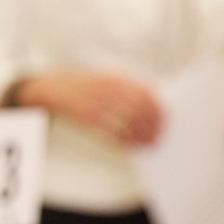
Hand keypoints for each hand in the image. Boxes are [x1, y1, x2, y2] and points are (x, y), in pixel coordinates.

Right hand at [16, 70, 163, 147]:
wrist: (58, 88)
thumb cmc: (86, 86)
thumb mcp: (109, 78)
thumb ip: (128, 87)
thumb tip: (152, 100)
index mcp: (117, 79)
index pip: (146, 95)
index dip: (158, 109)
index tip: (165, 120)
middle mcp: (110, 91)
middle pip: (140, 111)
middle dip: (153, 126)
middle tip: (159, 136)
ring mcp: (99, 105)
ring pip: (128, 123)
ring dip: (142, 136)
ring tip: (150, 143)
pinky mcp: (89, 119)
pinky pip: (113, 132)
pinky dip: (126, 140)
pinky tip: (133, 145)